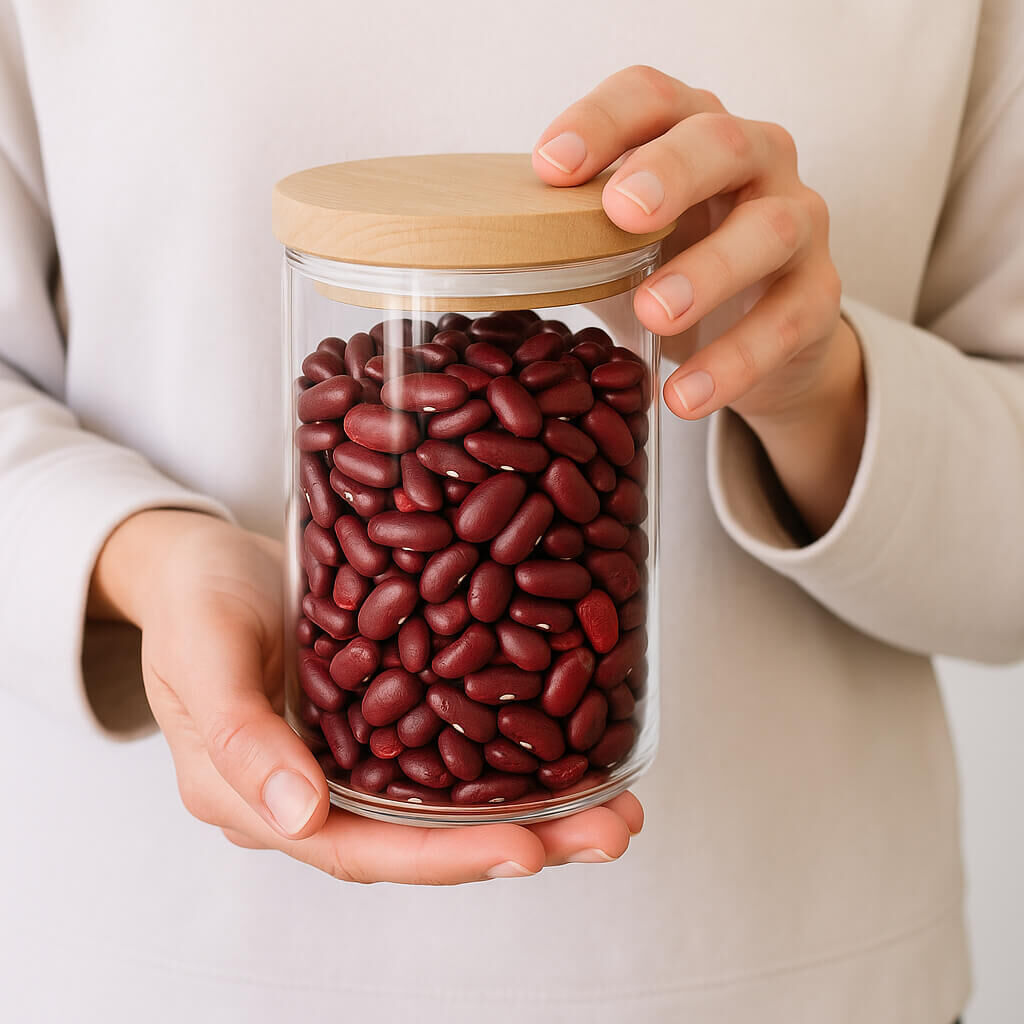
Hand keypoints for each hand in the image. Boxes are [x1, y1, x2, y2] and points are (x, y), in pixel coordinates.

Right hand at [89, 510, 641, 882]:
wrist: (202, 562)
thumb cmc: (192, 602)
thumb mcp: (203, 654)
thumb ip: (238, 735)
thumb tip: (300, 814)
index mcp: (261, 798)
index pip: (360, 849)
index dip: (444, 856)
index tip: (526, 849)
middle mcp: (318, 790)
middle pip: (424, 836)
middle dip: (520, 841)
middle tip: (606, 831)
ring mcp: (355, 754)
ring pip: (448, 799)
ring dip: (534, 805)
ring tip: (614, 802)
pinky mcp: (383, 715)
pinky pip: (449, 747)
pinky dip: (508, 751)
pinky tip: (570, 743)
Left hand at [533, 66, 865, 534]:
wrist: (765, 336)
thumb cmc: (678, 270)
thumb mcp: (622, 249)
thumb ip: (574, 240)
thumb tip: (478, 256)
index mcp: (692, 133)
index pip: (651, 98)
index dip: (603, 122)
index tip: (550, 165)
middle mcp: (755, 162)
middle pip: (722, 141)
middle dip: (672, 172)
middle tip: (622, 213)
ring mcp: (797, 224)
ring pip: (770, 230)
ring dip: (708, 271)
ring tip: (654, 313)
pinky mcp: (819, 296)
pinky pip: (787, 322)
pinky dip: (735, 362)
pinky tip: (685, 395)